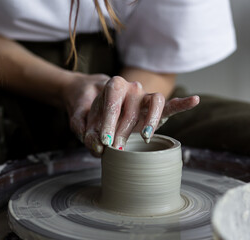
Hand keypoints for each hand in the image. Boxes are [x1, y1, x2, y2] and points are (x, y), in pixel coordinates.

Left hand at [63, 75, 199, 156]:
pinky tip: (194, 101)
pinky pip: (170, 105)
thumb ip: (86, 133)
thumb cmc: (96, 116)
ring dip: (149, 121)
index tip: (104, 140)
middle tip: (116, 148)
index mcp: (114, 86)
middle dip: (123, 130)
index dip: (108, 120)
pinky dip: (182, 104)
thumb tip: (98, 146)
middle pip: (131, 107)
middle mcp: (132, 87)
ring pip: (154, 102)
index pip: (112, 100)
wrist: (106, 108)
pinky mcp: (157, 109)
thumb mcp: (85, 124)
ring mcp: (146, 97)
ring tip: (143, 138)